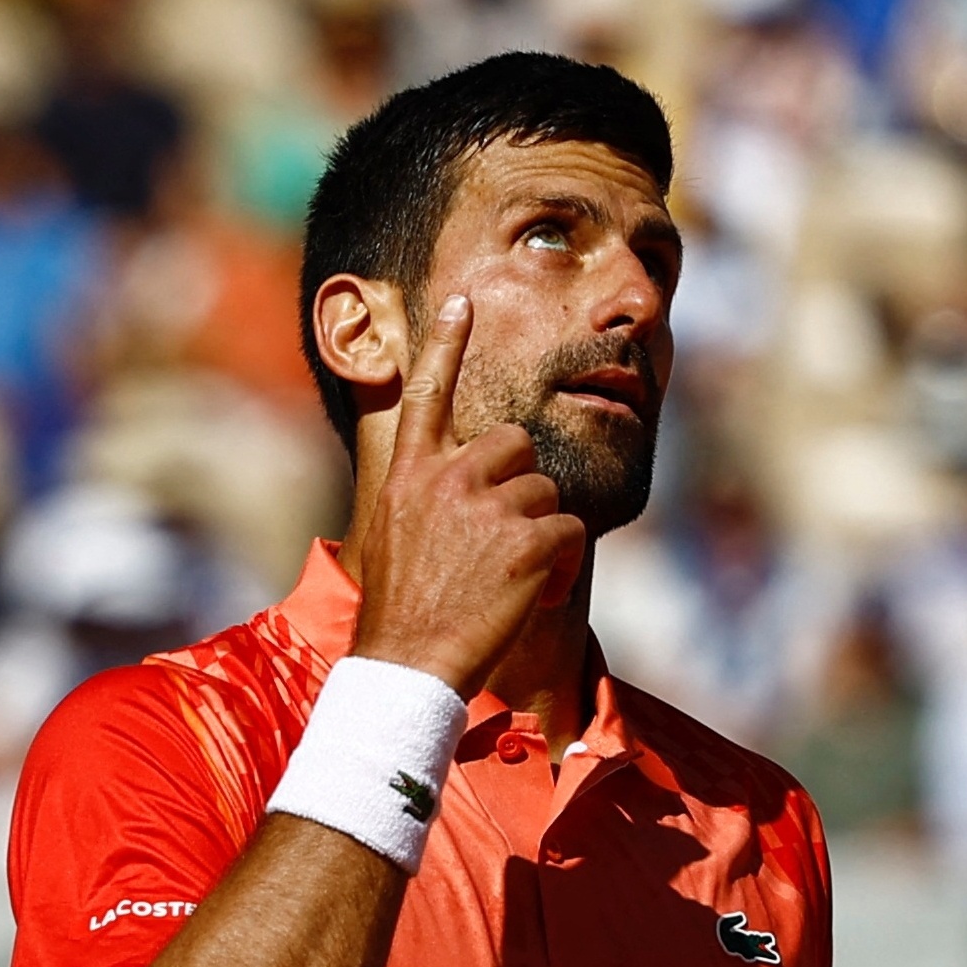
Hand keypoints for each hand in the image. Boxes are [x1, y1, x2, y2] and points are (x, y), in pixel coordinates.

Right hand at [352, 295, 586, 695]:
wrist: (407, 664)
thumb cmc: (405, 615)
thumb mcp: (398, 538)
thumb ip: (430, 500)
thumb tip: (471, 491)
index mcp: (408, 475)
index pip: (428, 394)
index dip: (446, 346)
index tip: (461, 302)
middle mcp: (446, 478)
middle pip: (514, 444)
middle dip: (520, 486)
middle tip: (500, 543)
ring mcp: (486, 506)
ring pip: (545, 493)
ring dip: (539, 536)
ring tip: (508, 582)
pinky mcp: (526, 539)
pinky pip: (568, 532)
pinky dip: (559, 567)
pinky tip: (533, 596)